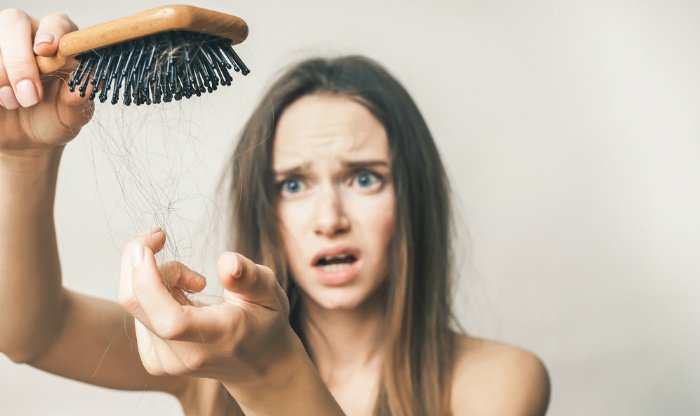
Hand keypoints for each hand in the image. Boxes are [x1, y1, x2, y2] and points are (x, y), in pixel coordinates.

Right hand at [0, 9, 92, 150]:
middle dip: (20, 60)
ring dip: (4, 75)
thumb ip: (79, 101)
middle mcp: (32, 35)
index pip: (58, 22)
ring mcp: (5, 44)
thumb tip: (89, 85)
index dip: (52, 31)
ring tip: (14, 104)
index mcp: (63, 43)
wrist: (25, 136)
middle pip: (16, 22)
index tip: (46, 50)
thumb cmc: (54, 118)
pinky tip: (1, 100)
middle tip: (29, 96)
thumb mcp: (71, 116)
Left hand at [118, 228, 297, 384]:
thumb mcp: (269, 293)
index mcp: (218, 337)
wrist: (258, 364)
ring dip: (159, 277)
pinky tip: (183, 297)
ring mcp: (165, 361)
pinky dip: (154, 291)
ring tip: (196, 283)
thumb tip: (226, 262)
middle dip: (140, 259)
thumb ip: (250, 277)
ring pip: (136, 302)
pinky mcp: (153, 358)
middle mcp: (185, 355)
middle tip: (159, 235)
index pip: (170, 320)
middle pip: (136, 302)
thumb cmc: (265, 322)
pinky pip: (139, 311)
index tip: (147, 246)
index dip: (148, 281)